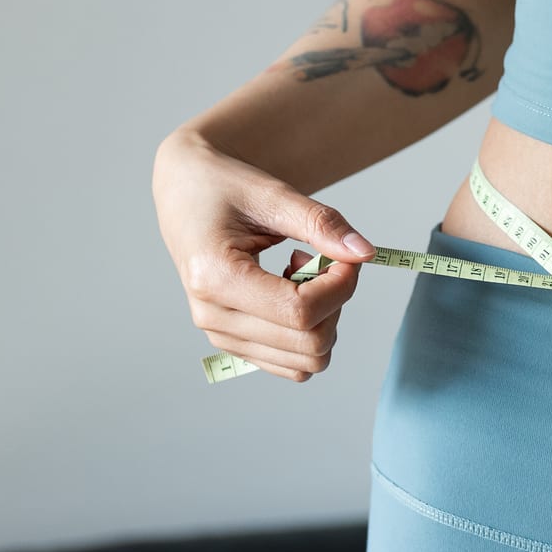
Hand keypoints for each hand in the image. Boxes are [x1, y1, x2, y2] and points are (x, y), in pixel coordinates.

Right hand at [152, 127, 376, 381]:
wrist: (186, 190)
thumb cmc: (221, 186)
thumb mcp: (272, 193)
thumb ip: (321, 224)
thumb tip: (365, 253)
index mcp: (215, 276)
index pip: (301, 311)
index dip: (340, 286)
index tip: (345, 256)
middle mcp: (212, 315)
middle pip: (309, 344)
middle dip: (335, 302)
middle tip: (322, 260)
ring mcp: (221, 334)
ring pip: (306, 362)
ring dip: (323, 319)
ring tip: (301, 274)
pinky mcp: (232, 342)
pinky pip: (292, 364)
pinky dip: (308, 332)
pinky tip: (291, 291)